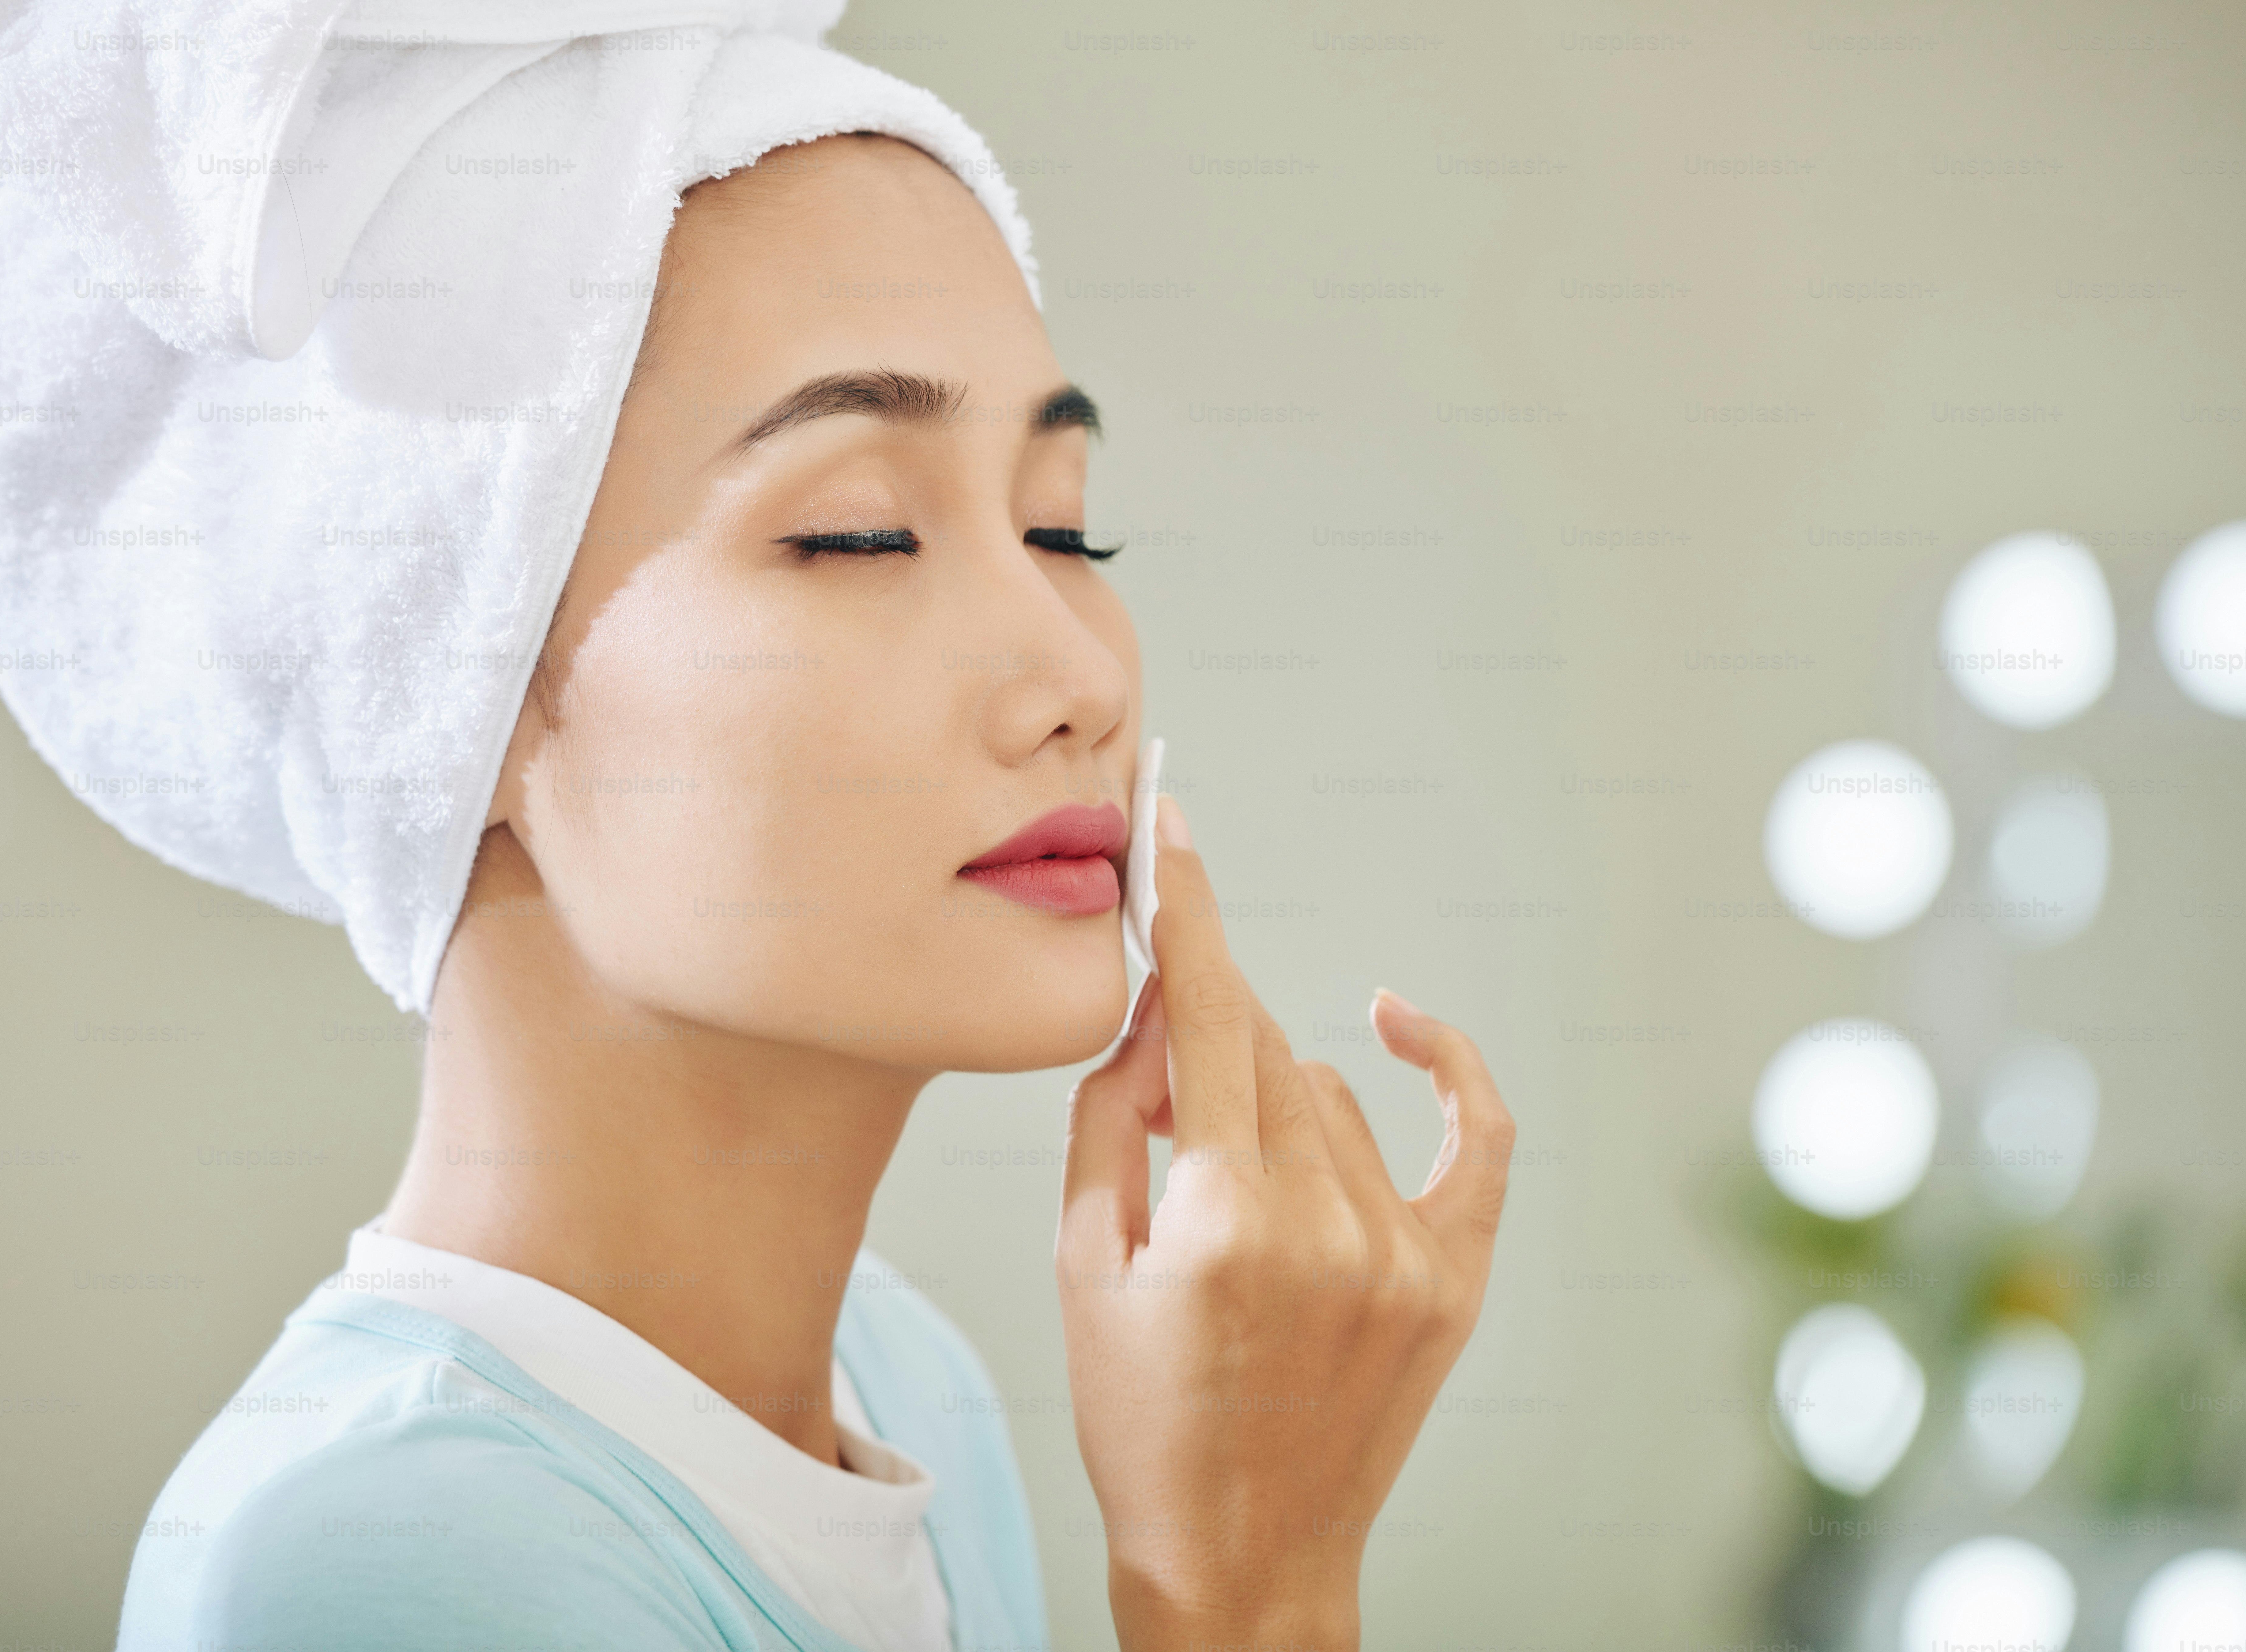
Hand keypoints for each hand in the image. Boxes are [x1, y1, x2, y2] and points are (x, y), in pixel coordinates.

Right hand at [1057, 797, 1515, 1650]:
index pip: (1204, 1014)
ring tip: (1229, 1182)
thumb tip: (1152, 1017)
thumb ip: (1112, 1119)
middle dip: (1203, 1033)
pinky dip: (1447, 1067)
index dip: (1187, 913)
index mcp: (1219, 1217)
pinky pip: (1480, 1137)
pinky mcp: (1454, 1282)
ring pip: (1330, 1092)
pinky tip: (1402, 1026)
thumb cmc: (1142, 1419)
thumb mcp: (1083, 1264)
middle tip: (1163, 1079)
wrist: (1240, 1560)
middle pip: (1262, 1048)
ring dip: (1274, 1098)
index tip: (1176, 833)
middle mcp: (1322, 1223)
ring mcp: (1402, 1253)